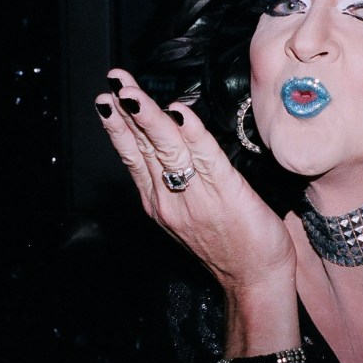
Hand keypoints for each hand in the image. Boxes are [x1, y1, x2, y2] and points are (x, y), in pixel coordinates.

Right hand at [95, 69, 295, 291]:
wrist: (255, 281)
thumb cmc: (230, 246)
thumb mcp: (189, 215)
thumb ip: (178, 181)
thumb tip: (175, 140)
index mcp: (159, 203)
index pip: (133, 156)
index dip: (118, 126)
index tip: (107, 98)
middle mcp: (170, 200)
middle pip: (144, 147)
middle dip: (127, 110)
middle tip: (114, 81)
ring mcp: (196, 197)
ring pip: (167, 148)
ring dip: (148, 116)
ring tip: (132, 93)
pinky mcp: (226, 194)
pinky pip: (206, 157)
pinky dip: (191, 132)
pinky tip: (178, 112)